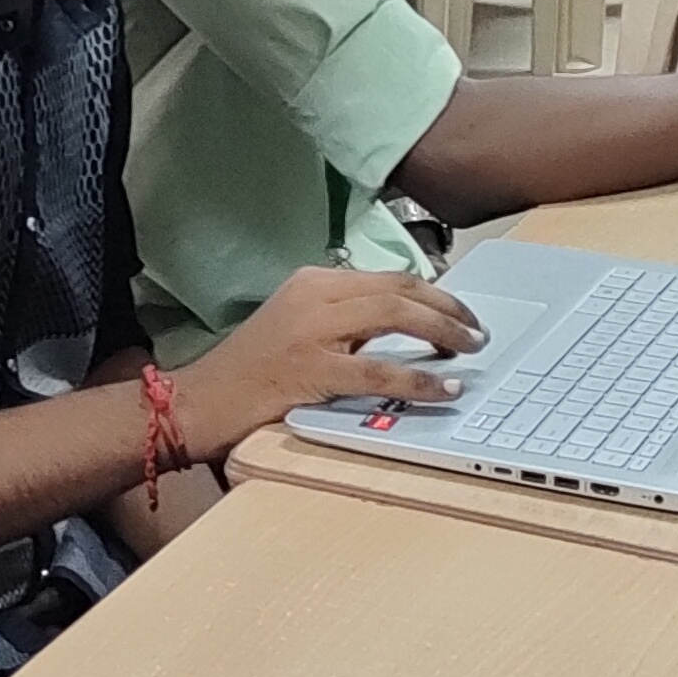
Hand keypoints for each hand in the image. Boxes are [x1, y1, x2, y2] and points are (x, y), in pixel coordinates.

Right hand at [181, 263, 490, 455]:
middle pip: (399, 288)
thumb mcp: (298, 327)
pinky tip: (443, 388)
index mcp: (314, 280)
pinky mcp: (312, 369)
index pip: (388, 277)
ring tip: (470, 349)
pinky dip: (418, 379)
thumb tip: (401, 326)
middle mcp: (315, 294)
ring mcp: (312, 329)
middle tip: (477, 331)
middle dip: (447, 307)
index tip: (460, 312)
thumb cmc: (250, 371)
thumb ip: (343, 319)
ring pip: (394, 316)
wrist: (200, 400)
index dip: (433, 293)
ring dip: (442, 332)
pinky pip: (379, 371)